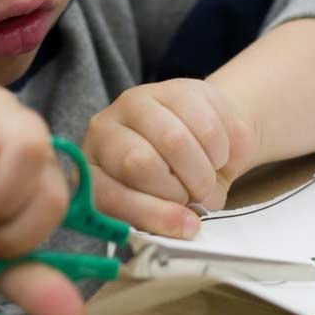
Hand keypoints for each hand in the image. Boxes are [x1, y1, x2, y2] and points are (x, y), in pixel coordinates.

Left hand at [82, 78, 257, 238]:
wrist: (200, 137)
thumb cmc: (174, 183)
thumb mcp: (163, 210)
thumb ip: (164, 219)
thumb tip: (184, 224)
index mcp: (91, 172)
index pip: (109, 196)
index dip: (151, 215)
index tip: (186, 226)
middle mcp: (102, 132)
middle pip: (140, 164)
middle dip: (179, 190)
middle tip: (195, 196)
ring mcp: (133, 104)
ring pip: (174, 141)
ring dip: (204, 171)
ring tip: (208, 176)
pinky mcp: (170, 87)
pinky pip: (204, 123)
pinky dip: (222, 149)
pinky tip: (217, 154)